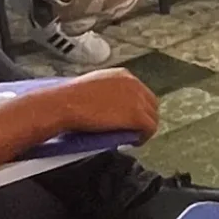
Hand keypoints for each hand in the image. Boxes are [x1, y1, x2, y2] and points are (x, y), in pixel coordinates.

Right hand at [30, 68, 159, 142]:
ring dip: (143, 128)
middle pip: (150, 103)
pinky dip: (143, 137)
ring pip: (152, 117)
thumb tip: (111, 107)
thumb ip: (107, 91)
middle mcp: (134, 84)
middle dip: (143, 117)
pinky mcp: (137, 116)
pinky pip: (150, 129)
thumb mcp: (94, 85)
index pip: (140, 92)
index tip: (128, 118)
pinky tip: (133, 142)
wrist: (66, 104)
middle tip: (133, 130)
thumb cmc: (70, 98)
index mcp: (123, 75)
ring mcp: (138, 100)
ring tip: (132, 137)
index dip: (137, 107)